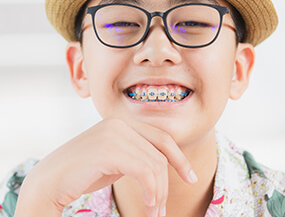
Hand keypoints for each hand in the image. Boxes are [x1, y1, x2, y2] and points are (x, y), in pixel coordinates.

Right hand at [15, 114, 197, 216]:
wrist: (49, 180)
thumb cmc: (84, 172)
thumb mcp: (117, 159)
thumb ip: (137, 154)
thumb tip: (163, 164)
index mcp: (123, 122)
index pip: (162, 137)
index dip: (179, 157)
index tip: (190, 177)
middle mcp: (120, 123)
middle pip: (161, 152)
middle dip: (168, 181)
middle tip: (163, 209)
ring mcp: (114, 133)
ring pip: (155, 164)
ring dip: (159, 193)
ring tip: (154, 212)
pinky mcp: (109, 148)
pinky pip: (145, 171)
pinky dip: (152, 191)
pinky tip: (149, 206)